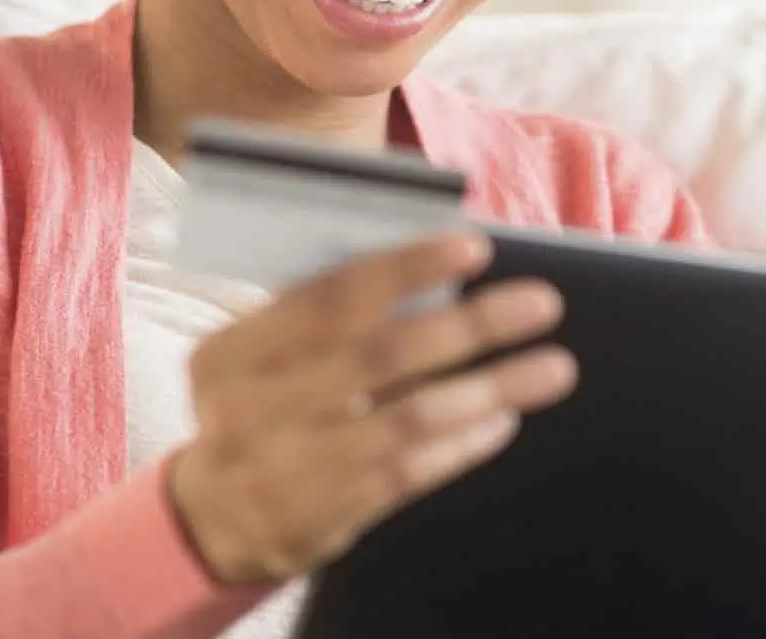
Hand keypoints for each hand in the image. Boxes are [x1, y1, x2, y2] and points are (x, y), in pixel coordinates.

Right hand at [166, 231, 575, 583]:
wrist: (211, 516)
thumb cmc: (262, 399)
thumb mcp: (264, 353)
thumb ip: (326, 314)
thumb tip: (439, 266)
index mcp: (231, 353)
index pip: (328, 297)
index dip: (406, 268)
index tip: (475, 246)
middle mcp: (251, 412)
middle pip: (380, 358)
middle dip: (471, 326)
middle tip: (542, 303)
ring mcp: (286, 473)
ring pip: (408, 421)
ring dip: (491, 389)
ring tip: (553, 366)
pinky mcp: (323, 520)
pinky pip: (411, 474)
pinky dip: (465, 443)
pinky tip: (505, 417)